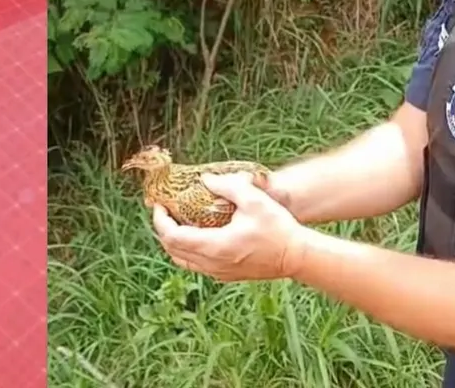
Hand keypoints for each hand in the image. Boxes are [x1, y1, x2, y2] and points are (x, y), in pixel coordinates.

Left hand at [151, 172, 307, 281]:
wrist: (296, 256)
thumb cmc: (277, 228)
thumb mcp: (254, 200)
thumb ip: (228, 186)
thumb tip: (205, 179)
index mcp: (215, 246)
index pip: (173, 236)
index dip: (160, 220)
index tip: (158, 204)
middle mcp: (212, 263)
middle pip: (173, 250)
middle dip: (163, 229)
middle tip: (163, 210)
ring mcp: (218, 272)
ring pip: (182, 260)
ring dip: (174, 241)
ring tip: (176, 221)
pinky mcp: (225, 275)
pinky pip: (195, 264)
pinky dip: (187, 249)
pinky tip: (196, 234)